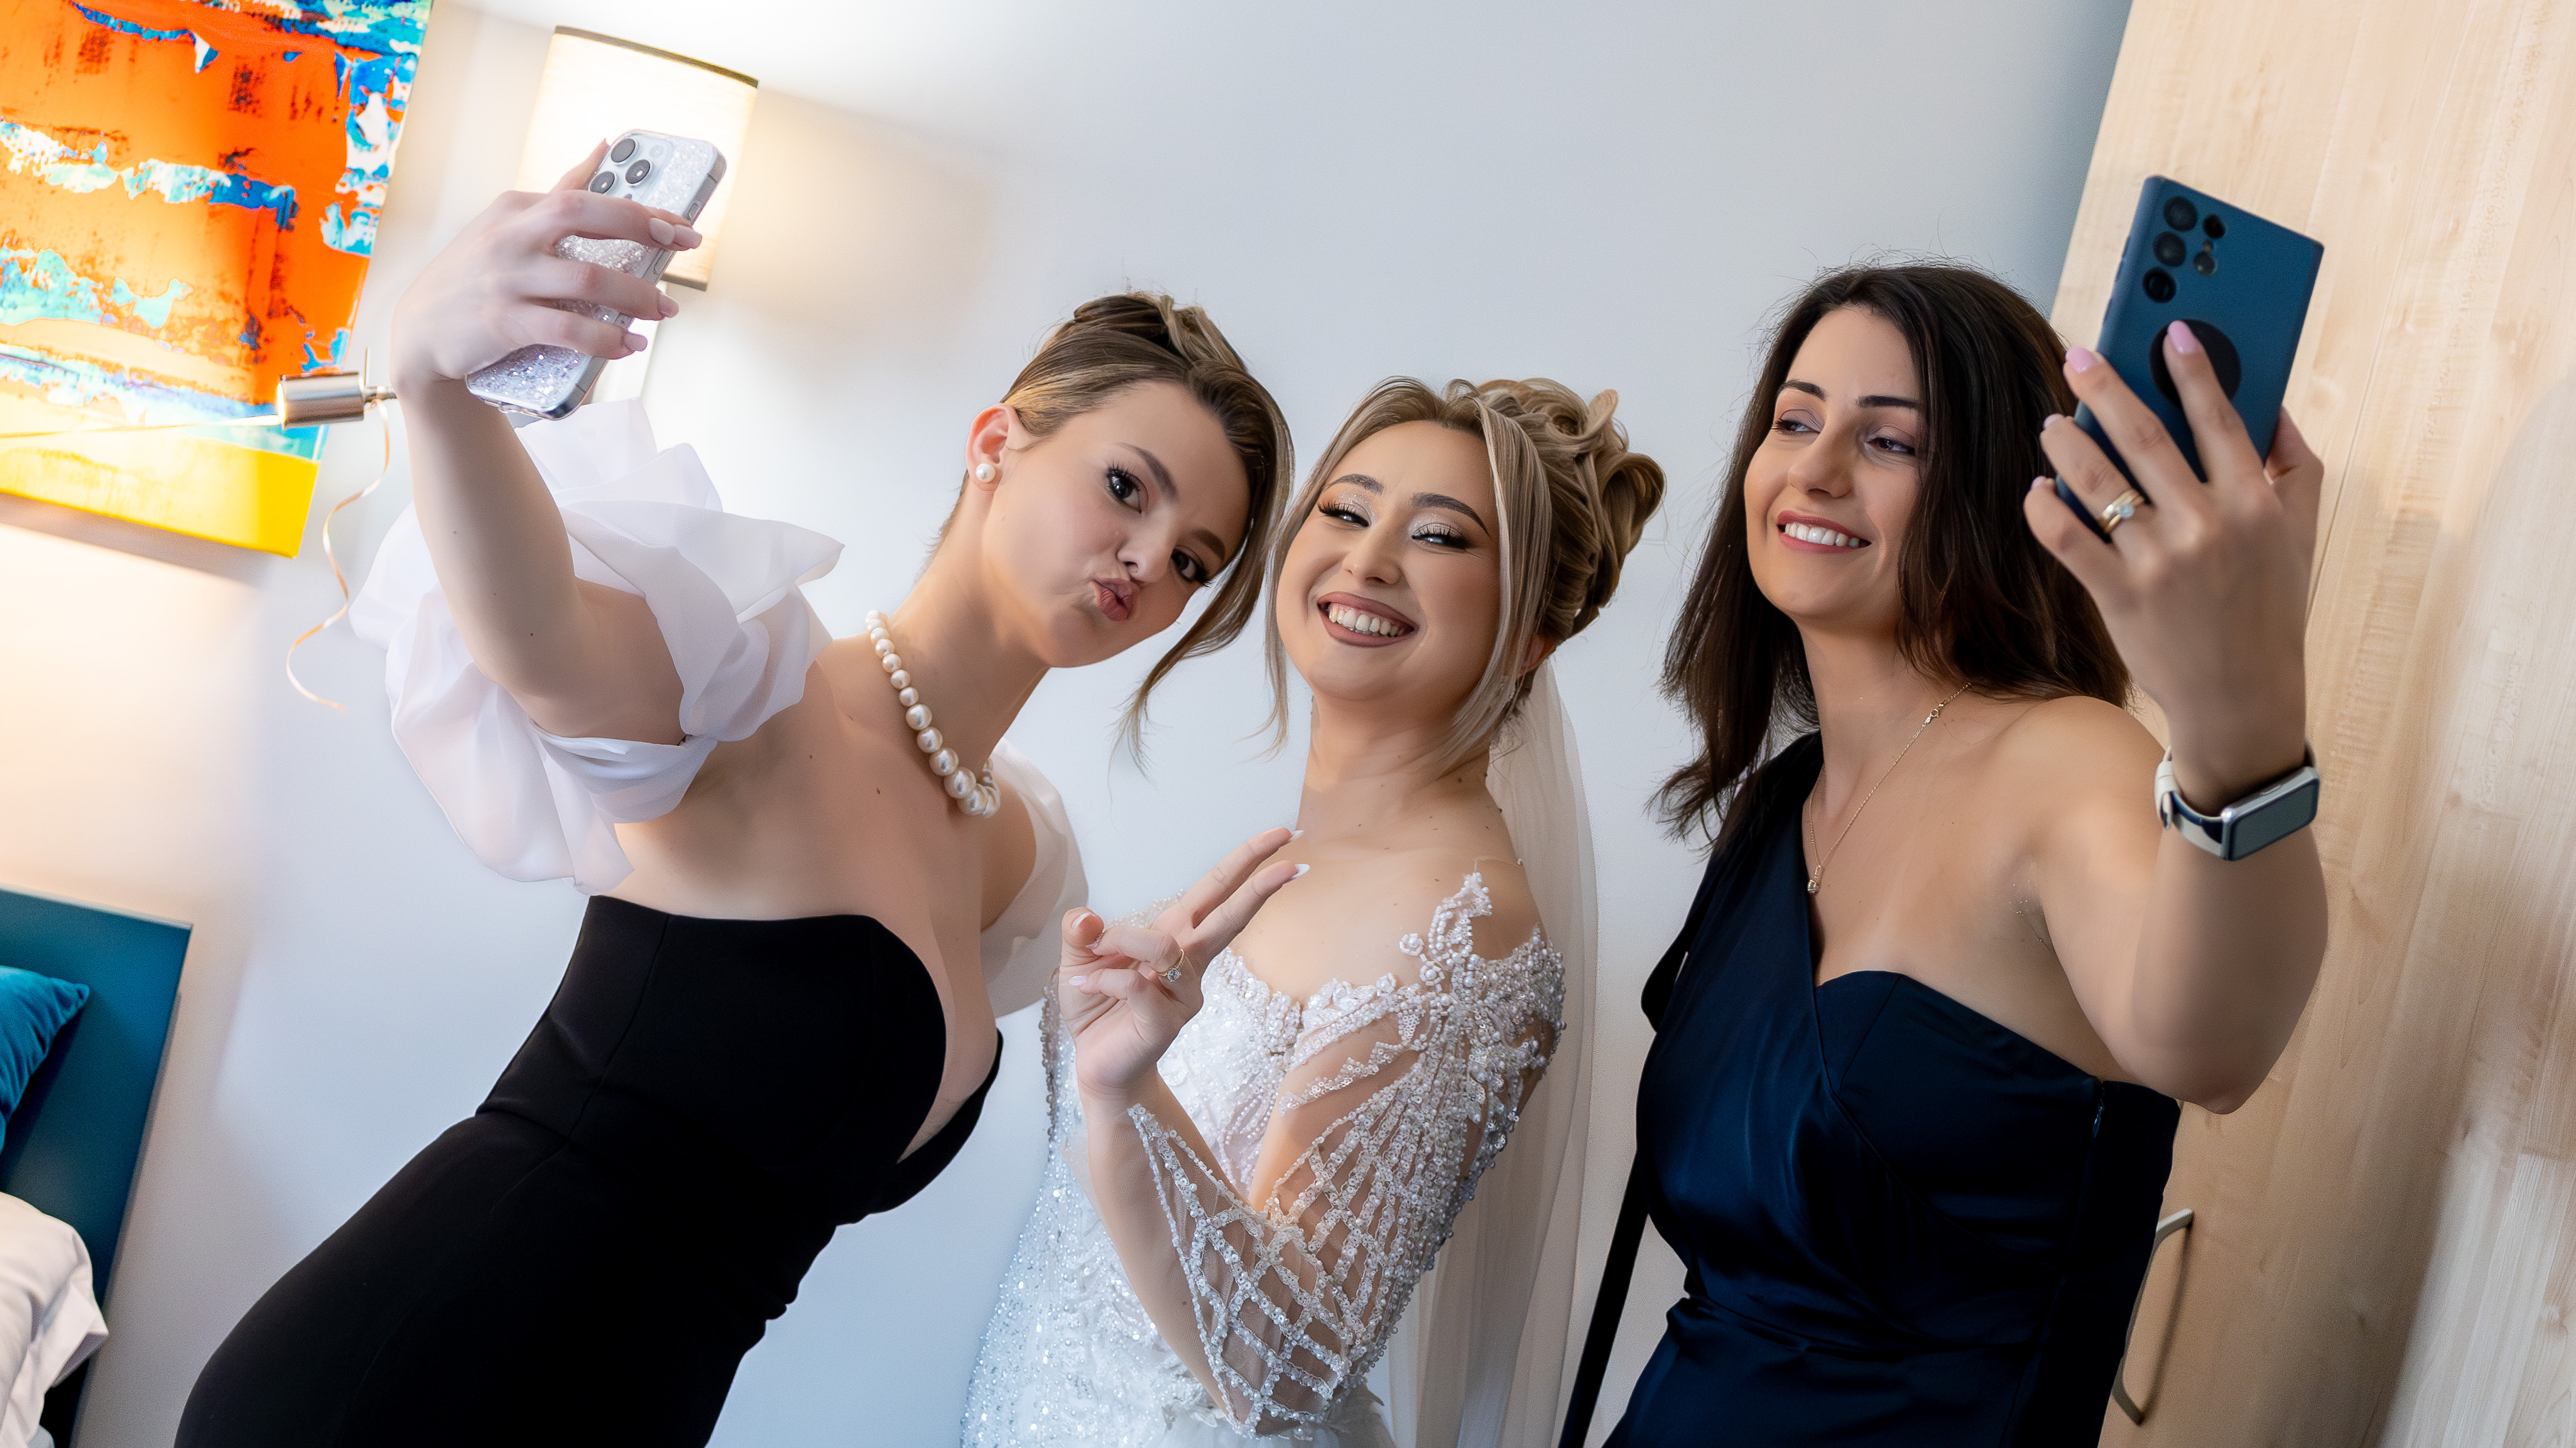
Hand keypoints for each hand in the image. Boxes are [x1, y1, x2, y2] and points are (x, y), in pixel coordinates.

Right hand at [388, 142, 700, 391]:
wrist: (421, 332)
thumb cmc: (477, 275)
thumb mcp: (508, 224)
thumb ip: (558, 190)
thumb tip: (603, 147)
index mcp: (517, 208)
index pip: (587, 195)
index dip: (641, 208)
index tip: (683, 225)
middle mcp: (510, 236)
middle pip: (585, 216)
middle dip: (642, 229)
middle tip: (682, 249)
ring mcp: (506, 278)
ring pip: (587, 279)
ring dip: (636, 297)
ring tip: (663, 310)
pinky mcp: (504, 321)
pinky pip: (569, 329)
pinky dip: (606, 338)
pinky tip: (627, 344)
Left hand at [1061, 828, 1301, 1109]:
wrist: (1097, 1065)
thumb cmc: (1098, 1008)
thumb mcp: (1079, 959)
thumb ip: (1080, 932)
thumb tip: (1086, 917)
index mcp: (1175, 935)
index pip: (1216, 891)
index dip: (1246, 862)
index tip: (1281, 836)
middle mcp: (1189, 962)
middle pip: (1229, 916)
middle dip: (1259, 887)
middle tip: (1292, 863)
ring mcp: (1184, 994)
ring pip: (1164, 946)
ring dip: (1122, 942)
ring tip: (1090, 958)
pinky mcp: (1166, 1022)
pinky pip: (1134, 983)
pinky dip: (1102, 979)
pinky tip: (1084, 984)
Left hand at [2026, 323, 2322, 806]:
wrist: (2243, 696)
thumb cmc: (2271, 607)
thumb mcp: (2300, 534)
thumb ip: (2293, 464)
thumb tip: (2272, 402)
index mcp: (2253, 503)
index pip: (2219, 419)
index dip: (2193, 369)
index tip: (2170, 329)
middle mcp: (2206, 525)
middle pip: (2146, 438)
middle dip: (2106, 388)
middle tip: (2078, 358)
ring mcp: (2159, 561)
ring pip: (2099, 483)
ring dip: (2067, 444)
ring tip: (2051, 424)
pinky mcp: (2120, 595)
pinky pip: (2069, 540)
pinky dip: (2046, 509)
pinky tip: (2037, 489)